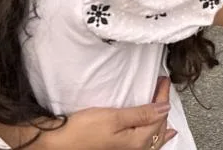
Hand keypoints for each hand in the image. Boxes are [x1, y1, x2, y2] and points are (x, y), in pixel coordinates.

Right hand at [3, 78, 176, 149]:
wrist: (56, 143)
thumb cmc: (80, 132)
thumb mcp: (114, 118)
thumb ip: (141, 113)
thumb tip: (164, 109)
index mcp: (137, 141)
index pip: (158, 115)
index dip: (162, 95)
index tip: (163, 80)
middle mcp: (135, 149)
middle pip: (157, 127)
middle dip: (162, 108)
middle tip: (163, 88)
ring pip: (152, 138)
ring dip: (159, 123)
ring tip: (166, 115)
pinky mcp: (117, 149)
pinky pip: (143, 144)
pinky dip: (152, 137)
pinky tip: (153, 138)